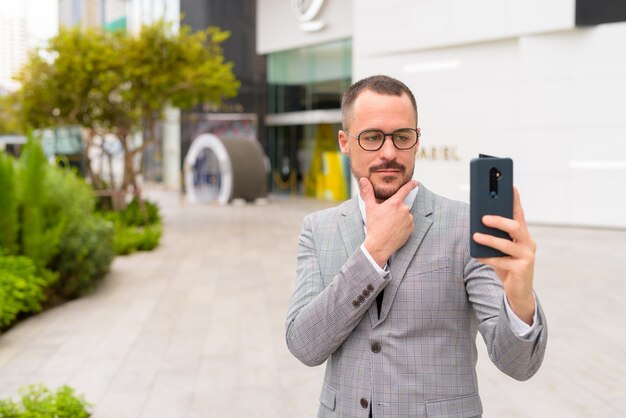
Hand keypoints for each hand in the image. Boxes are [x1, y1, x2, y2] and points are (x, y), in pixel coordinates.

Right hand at [360, 177, 416, 266]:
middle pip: (402, 205)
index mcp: (395, 203)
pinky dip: (403, 225)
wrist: (379, 245)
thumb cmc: (374, 226)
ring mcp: (409, 219)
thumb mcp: (370, 208)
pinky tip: (394, 230)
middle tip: (386, 218)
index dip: (411, 184)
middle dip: (395, 209)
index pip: (405, 190)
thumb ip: (368, 192)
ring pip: (405, 215)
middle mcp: (404, 210)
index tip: (415, 182)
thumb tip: (363, 179)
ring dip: (399, 217)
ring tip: (389, 225)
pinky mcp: (411, 229)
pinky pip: (408, 224)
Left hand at [472, 187, 535, 324]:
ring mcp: (527, 256)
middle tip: (483, 217)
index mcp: (523, 235)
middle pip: (516, 227)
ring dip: (490, 239)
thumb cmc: (506, 266)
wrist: (518, 292)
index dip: (516, 201)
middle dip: (499, 220)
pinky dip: (488, 258)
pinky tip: (477, 256)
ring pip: (508, 244)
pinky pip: (502, 261)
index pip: (520, 214)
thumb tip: (477, 223)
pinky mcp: (523, 269)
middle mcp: (528, 243)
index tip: (511, 186)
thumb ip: (494, 237)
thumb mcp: (500, 249)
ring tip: (475, 236)